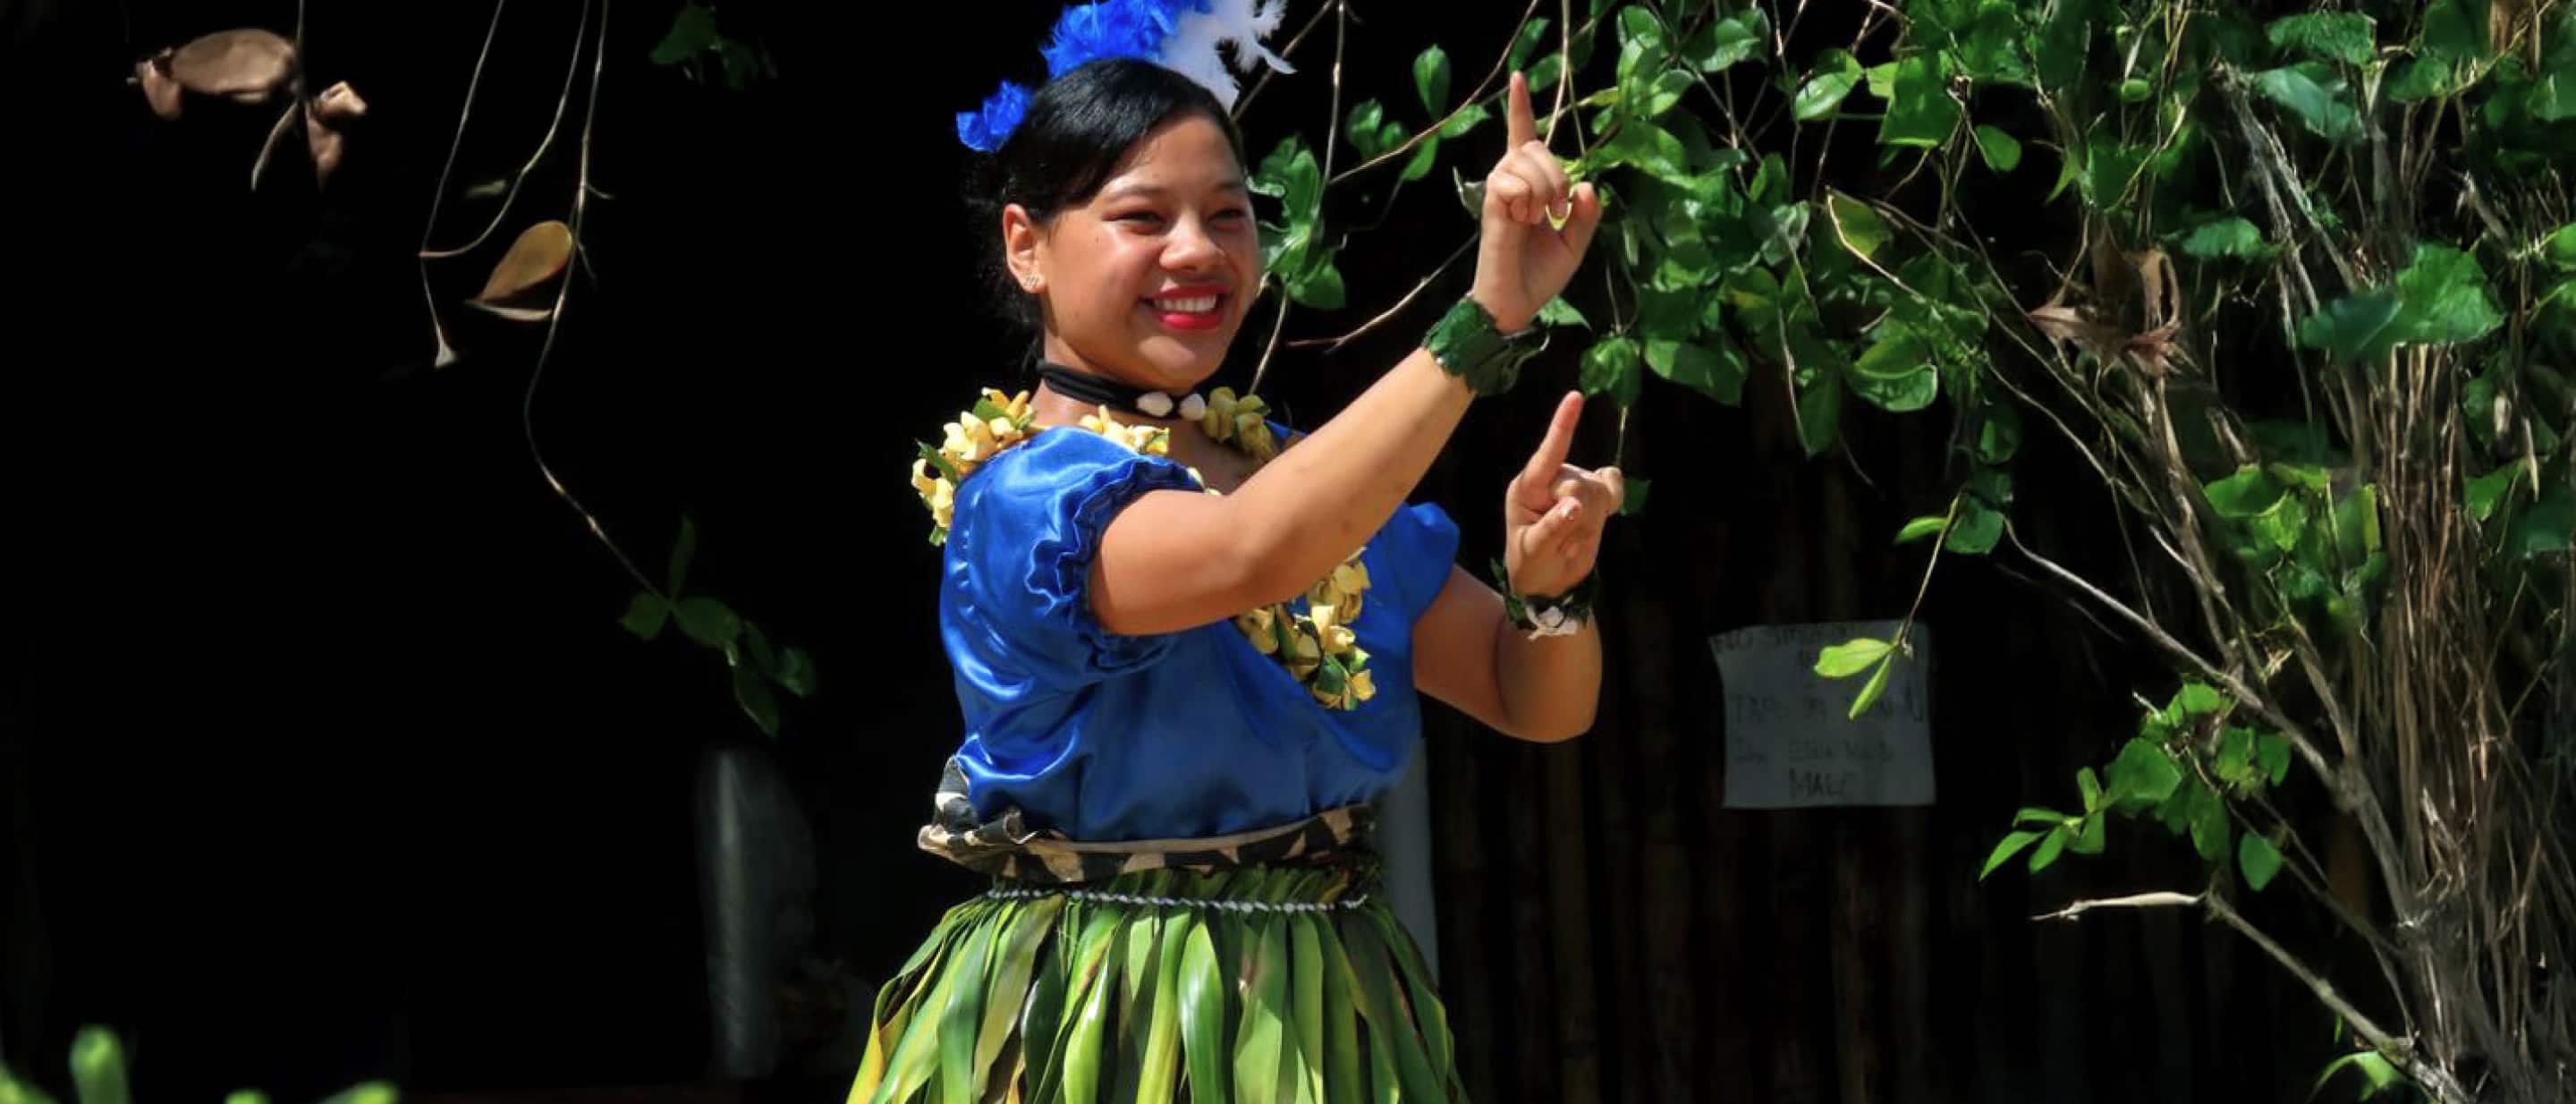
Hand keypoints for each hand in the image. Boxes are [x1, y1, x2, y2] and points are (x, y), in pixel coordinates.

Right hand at [1467, 72, 1601, 333]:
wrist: (1518, 303)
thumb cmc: (1541, 274)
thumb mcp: (1576, 242)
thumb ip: (1587, 213)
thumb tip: (1587, 184)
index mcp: (1531, 187)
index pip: (1523, 137)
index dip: (1520, 108)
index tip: (1517, 78)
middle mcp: (1511, 182)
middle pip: (1536, 145)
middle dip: (1557, 174)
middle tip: (1558, 211)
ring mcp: (1500, 191)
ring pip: (1527, 159)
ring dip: (1546, 187)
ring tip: (1540, 219)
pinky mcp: (1492, 205)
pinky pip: (1513, 181)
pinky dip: (1527, 200)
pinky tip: (1523, 222)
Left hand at [1503, 392, 1622, 598]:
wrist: (1550, 582)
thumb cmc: (1532, 564)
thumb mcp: (1535, 551)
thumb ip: (1552, 528)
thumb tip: (1575, 505)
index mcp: (1527, 488)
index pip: (1547, 454)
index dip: (1562, 426)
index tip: (1575, 397)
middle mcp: (1551, 480)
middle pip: (1579, 485)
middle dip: (1579, 517)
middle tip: (1564, 541)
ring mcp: (1575, 484)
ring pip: (1599, 490)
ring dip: (1592, 520)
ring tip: (1573, 537)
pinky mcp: (1595, 493)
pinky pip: (1613, 486)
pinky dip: (1613, 501)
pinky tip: (1602, 515)